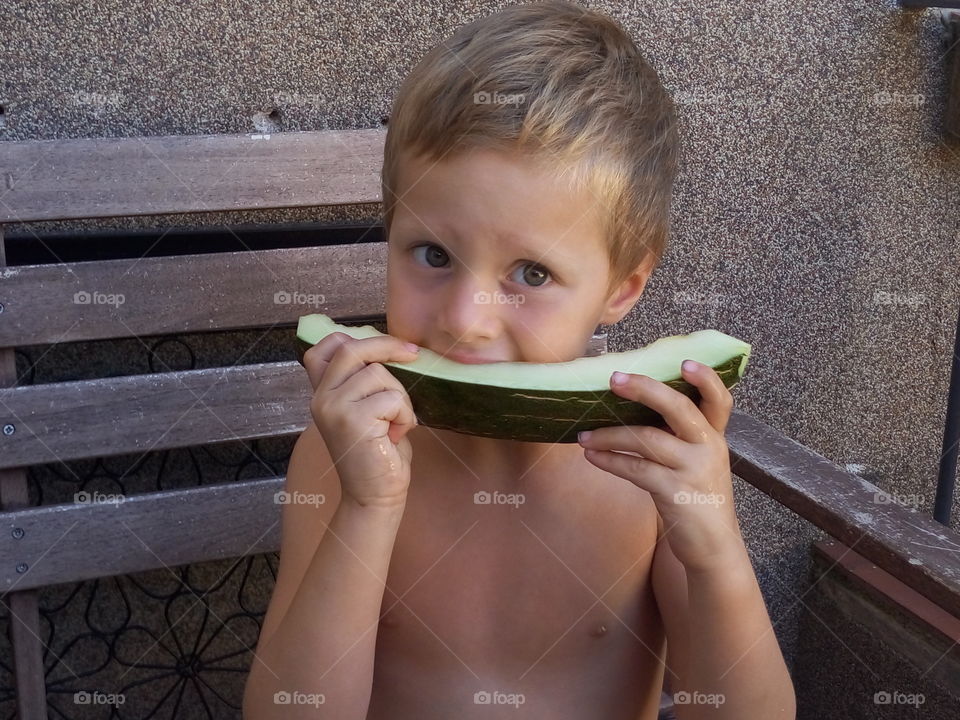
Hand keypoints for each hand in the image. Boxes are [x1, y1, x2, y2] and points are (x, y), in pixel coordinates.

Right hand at [303, 331, 420, 506]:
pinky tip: (397, 436)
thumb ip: (363, 383)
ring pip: (379, 374)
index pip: (324, 348)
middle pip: (352, 350)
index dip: (354, 338)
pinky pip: (392, 398)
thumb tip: (390, 348)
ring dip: (401, 397)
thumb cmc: (378, 452)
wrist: (374, 495)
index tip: (386, 345)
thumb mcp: (365, 410)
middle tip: (412, 354)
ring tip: (396, 423)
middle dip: (387, 346)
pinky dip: (405, 415)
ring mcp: (334, 408)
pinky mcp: (353, 421)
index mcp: (323, 393)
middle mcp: (322, 398)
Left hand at [577, 360, 745, 572]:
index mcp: (714, 436)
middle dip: (645, 389)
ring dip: (610, 435)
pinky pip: (636, 469)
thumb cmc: (696, 498)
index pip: (719, 400)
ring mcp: (694, 470)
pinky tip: (592, 456)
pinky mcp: (676, 493)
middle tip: (614, 379)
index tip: (684, 361)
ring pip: (647, 439)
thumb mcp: (697, 462)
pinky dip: (610, 461)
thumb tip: (631, 408)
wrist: (713, 548)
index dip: (706, 379)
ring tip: (584, 435)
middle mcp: (709, 447)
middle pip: (679, 407)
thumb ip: (678, 436)